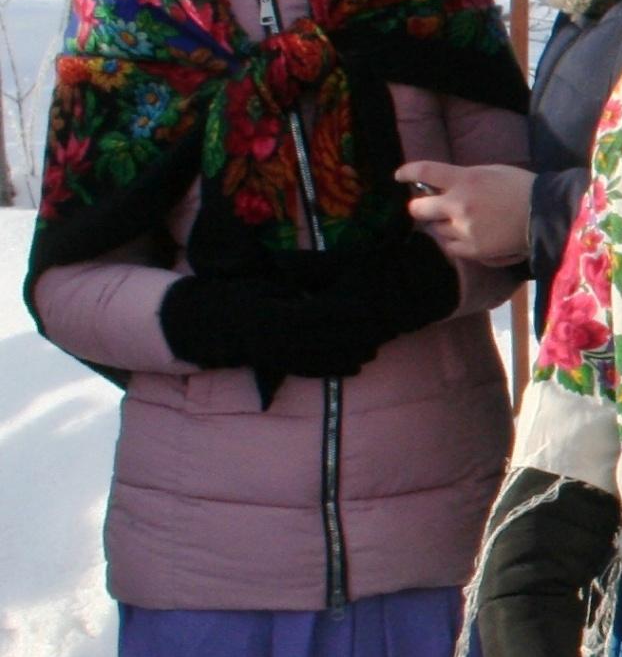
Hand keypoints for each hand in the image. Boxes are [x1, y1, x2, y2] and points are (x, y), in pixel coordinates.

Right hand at [160, 271, 391, 382]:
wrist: (202, 326)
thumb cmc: (234, 296)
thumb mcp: (261, 286)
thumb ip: (289, 290)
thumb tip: (318, 291)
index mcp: (274, 315)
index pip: (317, 314)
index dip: (345, 311)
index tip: (369, 306)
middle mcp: (277, 340)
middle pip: (325, 339)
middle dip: (356, 334)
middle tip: (385, 327)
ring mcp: (277, 356)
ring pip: (321, 358)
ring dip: (351, 353)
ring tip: (377, 347)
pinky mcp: (278, 366)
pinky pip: (310, 370)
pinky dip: (335, 369)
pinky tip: (356, 367)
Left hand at [397, 160, 533, 264]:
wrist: (547, 214)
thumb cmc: (521, 187)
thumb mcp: (491, 171)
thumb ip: (463, 178)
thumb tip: (441, 185)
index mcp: (464, 179)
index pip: (424, 172)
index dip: (407, 172)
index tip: (400, 175)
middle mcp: (458, 205)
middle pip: (418, 209)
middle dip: (421, 207)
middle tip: (429, 207)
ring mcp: (463, 230)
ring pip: (434, 230)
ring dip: (441, 224)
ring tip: (460, 222)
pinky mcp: (472, 250)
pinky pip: (450, 247)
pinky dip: (453, 241)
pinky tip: (467, 235)